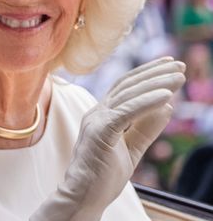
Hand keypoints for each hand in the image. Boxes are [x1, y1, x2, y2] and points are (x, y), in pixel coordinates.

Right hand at [30, 57, 185, 220]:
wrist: (83, 197)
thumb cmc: (103, 175)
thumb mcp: (132, 148)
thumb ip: (146, 128)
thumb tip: (167, 106)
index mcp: (103, 114)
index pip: (126, 87)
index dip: (147, 74)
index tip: (169, 66)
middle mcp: (98, 111)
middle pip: (128, 85)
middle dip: (154, 72)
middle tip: (179, 65)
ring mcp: (97, 119)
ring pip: (129, 95)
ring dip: (155, 84)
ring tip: (178, 77)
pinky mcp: (99, 131)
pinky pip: (126, 112)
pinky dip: (146, 102)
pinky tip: (166, 96)